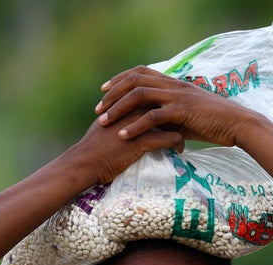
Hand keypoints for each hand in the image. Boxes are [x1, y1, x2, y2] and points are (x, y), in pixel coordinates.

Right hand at [64, 109, 185, 185]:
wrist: (85, 162)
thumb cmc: (93, 147)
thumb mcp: (105, 125)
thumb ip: (117, 117)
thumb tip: (124, 118)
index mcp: (126, 103)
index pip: (152, 94)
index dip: (165, 102)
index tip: (175, 111)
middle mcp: (135, 109)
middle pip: (164, 103)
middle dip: (178, 111)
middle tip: (187, 121)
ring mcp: (140, 123)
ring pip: (171, 119)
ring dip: (182, 127)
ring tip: (185, 136)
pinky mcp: (144, 140)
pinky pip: (170, 138)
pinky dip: (178, 143)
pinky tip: (179, 150)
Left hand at [95, 66, 256, 147]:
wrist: (237, 124)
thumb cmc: (215, 123)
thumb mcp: (188, 117)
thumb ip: (170, 117)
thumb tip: (154, 128)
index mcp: (174, 83)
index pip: (141, 72)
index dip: (120, 79)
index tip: (104, 90)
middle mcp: (173, 85)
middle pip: (134, 81)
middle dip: (112, 94)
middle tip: (98, 109)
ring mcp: (177, 96)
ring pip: (139, 96)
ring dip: (118, 108)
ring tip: (104, 122)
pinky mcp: (182, 110)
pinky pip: (152, 116)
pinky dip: (135, 126)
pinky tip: (123, 135)